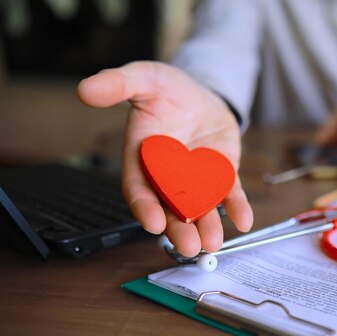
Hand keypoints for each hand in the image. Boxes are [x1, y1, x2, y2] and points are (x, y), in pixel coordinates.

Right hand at [77, 61, 252, 256]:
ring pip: (200, 208)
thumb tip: (84, 89)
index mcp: (142, 158)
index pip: (139, 188)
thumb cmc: (168, 89)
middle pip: (170, 208)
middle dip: (179, 229)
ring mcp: (196, 180)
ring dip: (207, 227)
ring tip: (212, 243)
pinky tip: (243, 221)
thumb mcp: (145, 78)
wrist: (201, 94)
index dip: (145, 207)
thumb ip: (118, 84)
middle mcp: (167, 177)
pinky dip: (236, 208)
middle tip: (188, 247)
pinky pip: (229, 194)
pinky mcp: (221, 176)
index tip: (153, 223)